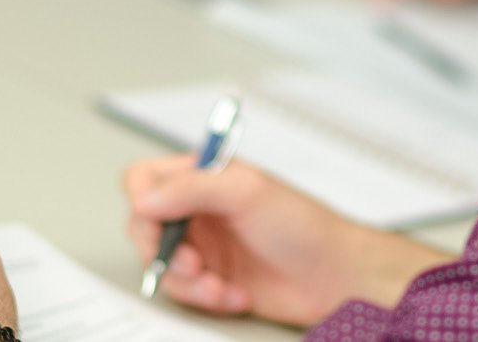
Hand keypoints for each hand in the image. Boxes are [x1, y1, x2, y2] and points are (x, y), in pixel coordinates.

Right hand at [124, 156, 449, 326]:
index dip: (143, 199)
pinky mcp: (212, 280)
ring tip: (218, 286)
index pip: (145, 178)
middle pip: (143, 227)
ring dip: (187, 283)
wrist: (334, 275)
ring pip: (160, 266)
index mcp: (204, 178)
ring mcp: (204, 247)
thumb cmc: (302, 225)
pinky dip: (206, 298)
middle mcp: (199, 210)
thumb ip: (192, 188)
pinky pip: (184, 293)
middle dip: (162, 250)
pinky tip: (235, 295)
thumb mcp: (247, 192)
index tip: (158, 219)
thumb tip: (144, 200)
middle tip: (191, 263)